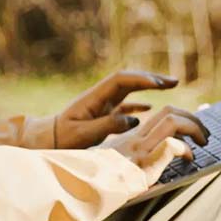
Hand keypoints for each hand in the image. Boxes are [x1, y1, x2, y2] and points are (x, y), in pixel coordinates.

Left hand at [54, 69, 180, 148]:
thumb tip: (134, 120)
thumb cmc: (62, 139)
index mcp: (96, 97)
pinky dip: (139, 104)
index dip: (142, 79)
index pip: (123, 80)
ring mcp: (103, 105)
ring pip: (130, 90)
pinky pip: (125, 105)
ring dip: (149, 88)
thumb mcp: (84, 134)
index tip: (160, 84)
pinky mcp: (103, 115)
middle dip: (152, 79)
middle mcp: (101, 97)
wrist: (47, 141)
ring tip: (169, 88)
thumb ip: (108, 126)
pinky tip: (152, 107)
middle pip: (130, 80)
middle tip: (174, 82)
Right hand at [99, 105, 209, 186]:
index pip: (160, 117)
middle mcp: (136, 139)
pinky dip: (184, 149)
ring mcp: (140, 148)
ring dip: (194, 127)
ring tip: (204, 140)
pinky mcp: (144, 160)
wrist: (84, 189)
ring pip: (173, 121)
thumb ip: (128, 163)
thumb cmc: (95, 185)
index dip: (180, 116)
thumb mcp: (112, 170)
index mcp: (130, 139)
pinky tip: (188, 158)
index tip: (192, 124)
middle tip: (204, 133)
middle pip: (169, 112)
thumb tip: (149, 169)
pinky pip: (172, 144)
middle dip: (192, 118)